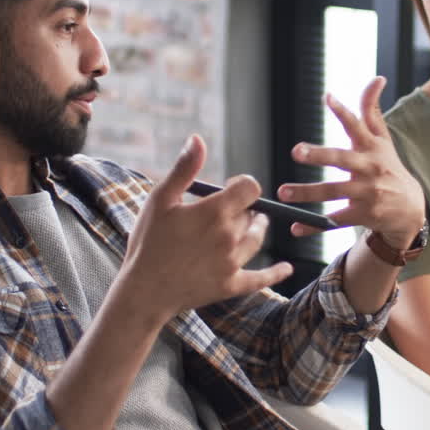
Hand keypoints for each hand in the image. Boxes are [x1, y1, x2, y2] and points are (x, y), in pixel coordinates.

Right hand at [115, 134, 292, 322]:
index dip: (242, 184)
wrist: (143, 291)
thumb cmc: (148, 242)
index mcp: (215, 212)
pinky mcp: (231, 286)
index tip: (230, 186)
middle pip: (252, 213)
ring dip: (256, 229)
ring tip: (253, 224)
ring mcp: (232, 263)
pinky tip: (287, 268)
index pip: (250, 188)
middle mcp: (229, 236)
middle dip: (243, 208)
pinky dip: (276, 273)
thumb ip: (184, 169)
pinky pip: (261, 278)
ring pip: (256, 239)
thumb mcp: (160, 200)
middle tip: (229, 210)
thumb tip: (198, 139)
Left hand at [277, 77, 425, 248]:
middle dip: (319, 155)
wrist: (410, 208)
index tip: (328, 98)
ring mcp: (366, 194)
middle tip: (296, 151)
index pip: (358, 125)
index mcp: (371, 148)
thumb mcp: (383, 140)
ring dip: (307, 193)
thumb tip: (376, 78)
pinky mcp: (362, 215)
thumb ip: (372, 110)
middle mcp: (369, 169)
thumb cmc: (389, 168)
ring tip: (284, 192)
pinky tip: (296, 227)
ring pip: (333, 192)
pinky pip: (334, 220)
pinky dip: (314, 225)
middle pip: (342, 160)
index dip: (343, 112)